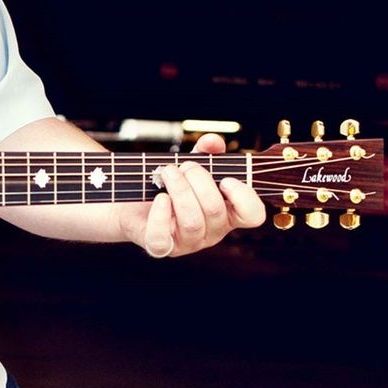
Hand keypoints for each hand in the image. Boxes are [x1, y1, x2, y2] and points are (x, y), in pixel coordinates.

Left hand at [117, 134, 265, 257]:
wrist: (136, 203)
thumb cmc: (171, 186)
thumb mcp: (190, 165)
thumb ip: (205, 152)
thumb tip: (213, 142)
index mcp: (226, 213)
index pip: (252, 215)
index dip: (244, 196)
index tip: (226, 179)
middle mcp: (211, 231)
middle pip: (215, 210)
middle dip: (198, 179)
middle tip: (184, 166)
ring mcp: (186, 242)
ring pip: (191, 221)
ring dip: (179, 189)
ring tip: (167, 172)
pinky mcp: (160, 246)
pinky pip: (162, 238)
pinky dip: (160, 215)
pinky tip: (160, 197)